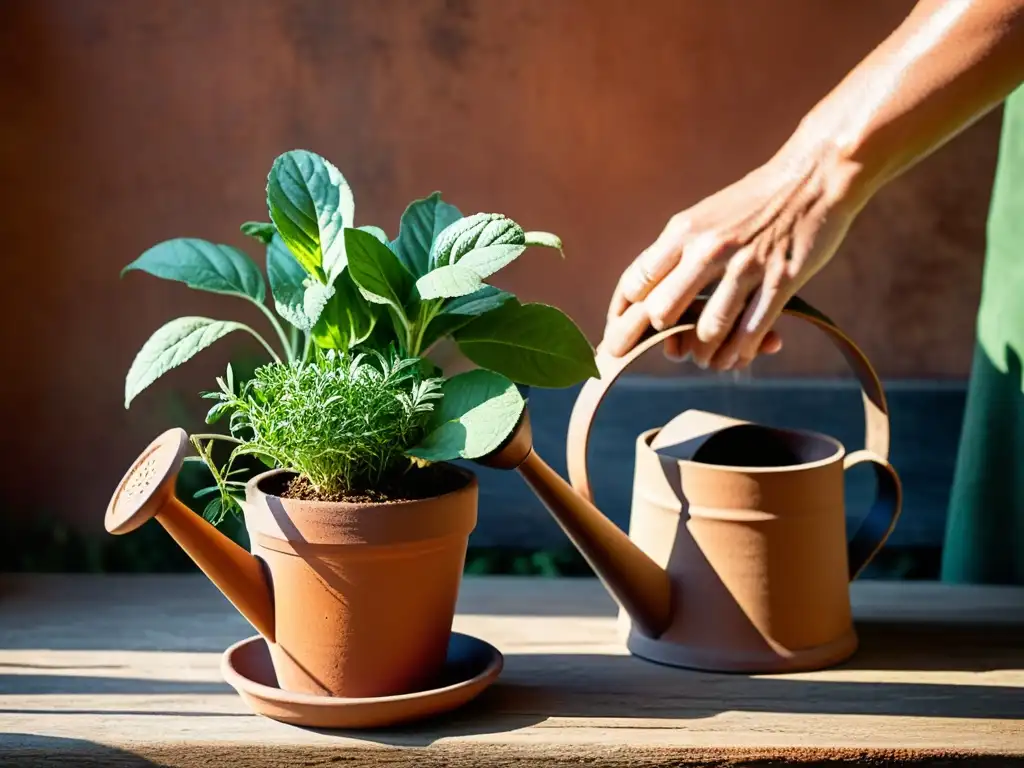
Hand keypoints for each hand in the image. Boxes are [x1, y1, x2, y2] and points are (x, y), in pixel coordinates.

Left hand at [602, 148, 862, 369]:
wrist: (814, 175)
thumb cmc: (753, 204)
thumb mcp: (703, 219)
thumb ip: (676, 258)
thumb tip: (653, 308)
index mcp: (682, 232)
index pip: (634, 283)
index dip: (622, 318)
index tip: (621, 338)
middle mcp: (707, 248)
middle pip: (661, 312)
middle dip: (661, 340)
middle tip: (673, 352)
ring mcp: (745, 264)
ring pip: (708, 329)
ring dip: (705, 354)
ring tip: (708, 360)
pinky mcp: (781, 279)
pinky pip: (751, 330)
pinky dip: (741, 352)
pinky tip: (738, 358)